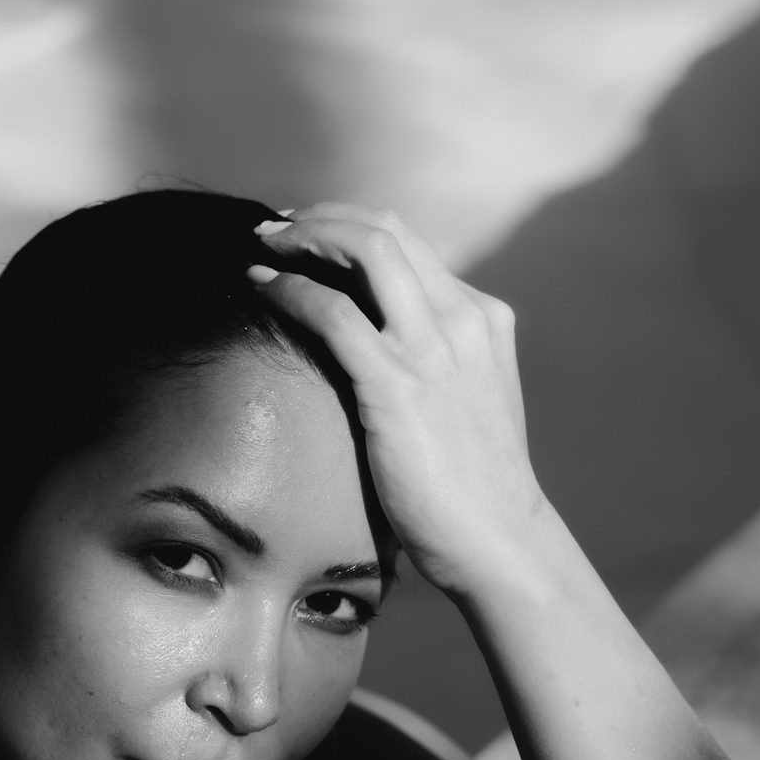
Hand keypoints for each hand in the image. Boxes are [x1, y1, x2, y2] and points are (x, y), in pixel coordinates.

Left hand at [249, 204, 546, 597]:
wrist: (498, 541)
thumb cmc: (472, 490)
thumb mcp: (465, 406)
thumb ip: (436, 367)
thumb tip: (383, 357)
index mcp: (482, 318)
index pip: (410, 244)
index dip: (349, 227)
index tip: (306, 237)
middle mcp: (463, 319)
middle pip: (386, 230)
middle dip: (321, 218)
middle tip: (272, 228)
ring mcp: (434, 349)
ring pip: (365, 249)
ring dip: (303, 237)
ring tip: (261, 244)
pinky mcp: (398, 385)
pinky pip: (334, 312)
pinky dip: (291, 289)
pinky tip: (261, 288)